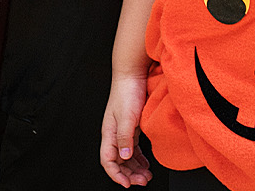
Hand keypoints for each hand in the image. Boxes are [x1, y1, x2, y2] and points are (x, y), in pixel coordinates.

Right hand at [100, 71, 151, 185]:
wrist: (132, 75)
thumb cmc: (126, 92)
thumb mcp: (127, 117)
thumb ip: (124, 138)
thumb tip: (123, 157)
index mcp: (109, 133)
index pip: (108, 161)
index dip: (116, 175)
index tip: (127, 184)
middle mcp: (114, 134)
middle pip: (118, 162)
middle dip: (129, 175)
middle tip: (143, 181)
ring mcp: (123, 131)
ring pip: (126, 157)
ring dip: (135, 168)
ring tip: (147, 175)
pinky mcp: (132, 127)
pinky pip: (133, 149)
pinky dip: (139, 159)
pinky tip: (146, 163)